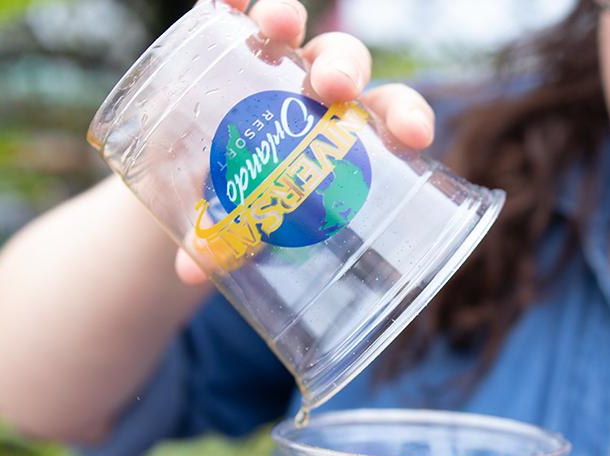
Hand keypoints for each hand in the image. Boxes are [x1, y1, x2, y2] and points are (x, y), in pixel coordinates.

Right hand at [175, 0, 434, 283]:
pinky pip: (234, 13)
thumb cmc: (243, 210)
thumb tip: (193, 275)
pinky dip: (234, 0)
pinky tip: (227, 0)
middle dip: (343, 69)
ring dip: (286, 18)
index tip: (416, 137)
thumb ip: (226, 246)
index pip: (390, 112)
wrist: (197, 180)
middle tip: (333, 91)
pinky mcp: (228, 49)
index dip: (408, 117)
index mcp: (345, 133)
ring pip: (292, 29)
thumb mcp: (241, 229)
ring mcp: (273, 65)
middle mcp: (314, 92)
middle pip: (343, 64)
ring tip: (275, 26)